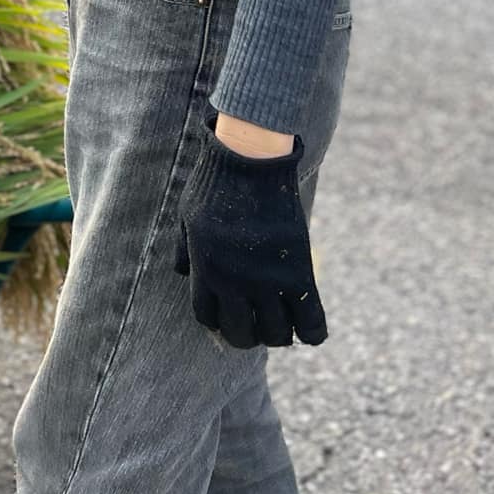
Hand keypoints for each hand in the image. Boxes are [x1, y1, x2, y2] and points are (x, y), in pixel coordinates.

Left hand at [174, 106, 325, 348]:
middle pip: (241, 334)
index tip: (230, 315)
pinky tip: (310, 330)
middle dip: (248, 335)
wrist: (250, 159)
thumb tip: (182, 273)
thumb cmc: (215, 183)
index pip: (208, 318)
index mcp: (205, 269)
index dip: (219, 322)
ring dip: (278, 335)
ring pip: (275, 334)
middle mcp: (233, 282)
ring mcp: (266, 280)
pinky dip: (312, 333)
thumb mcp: (187, 216)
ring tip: (282, 323)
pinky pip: (309, 321)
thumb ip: (182, 248)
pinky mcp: (297, 271)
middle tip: (258, 323)